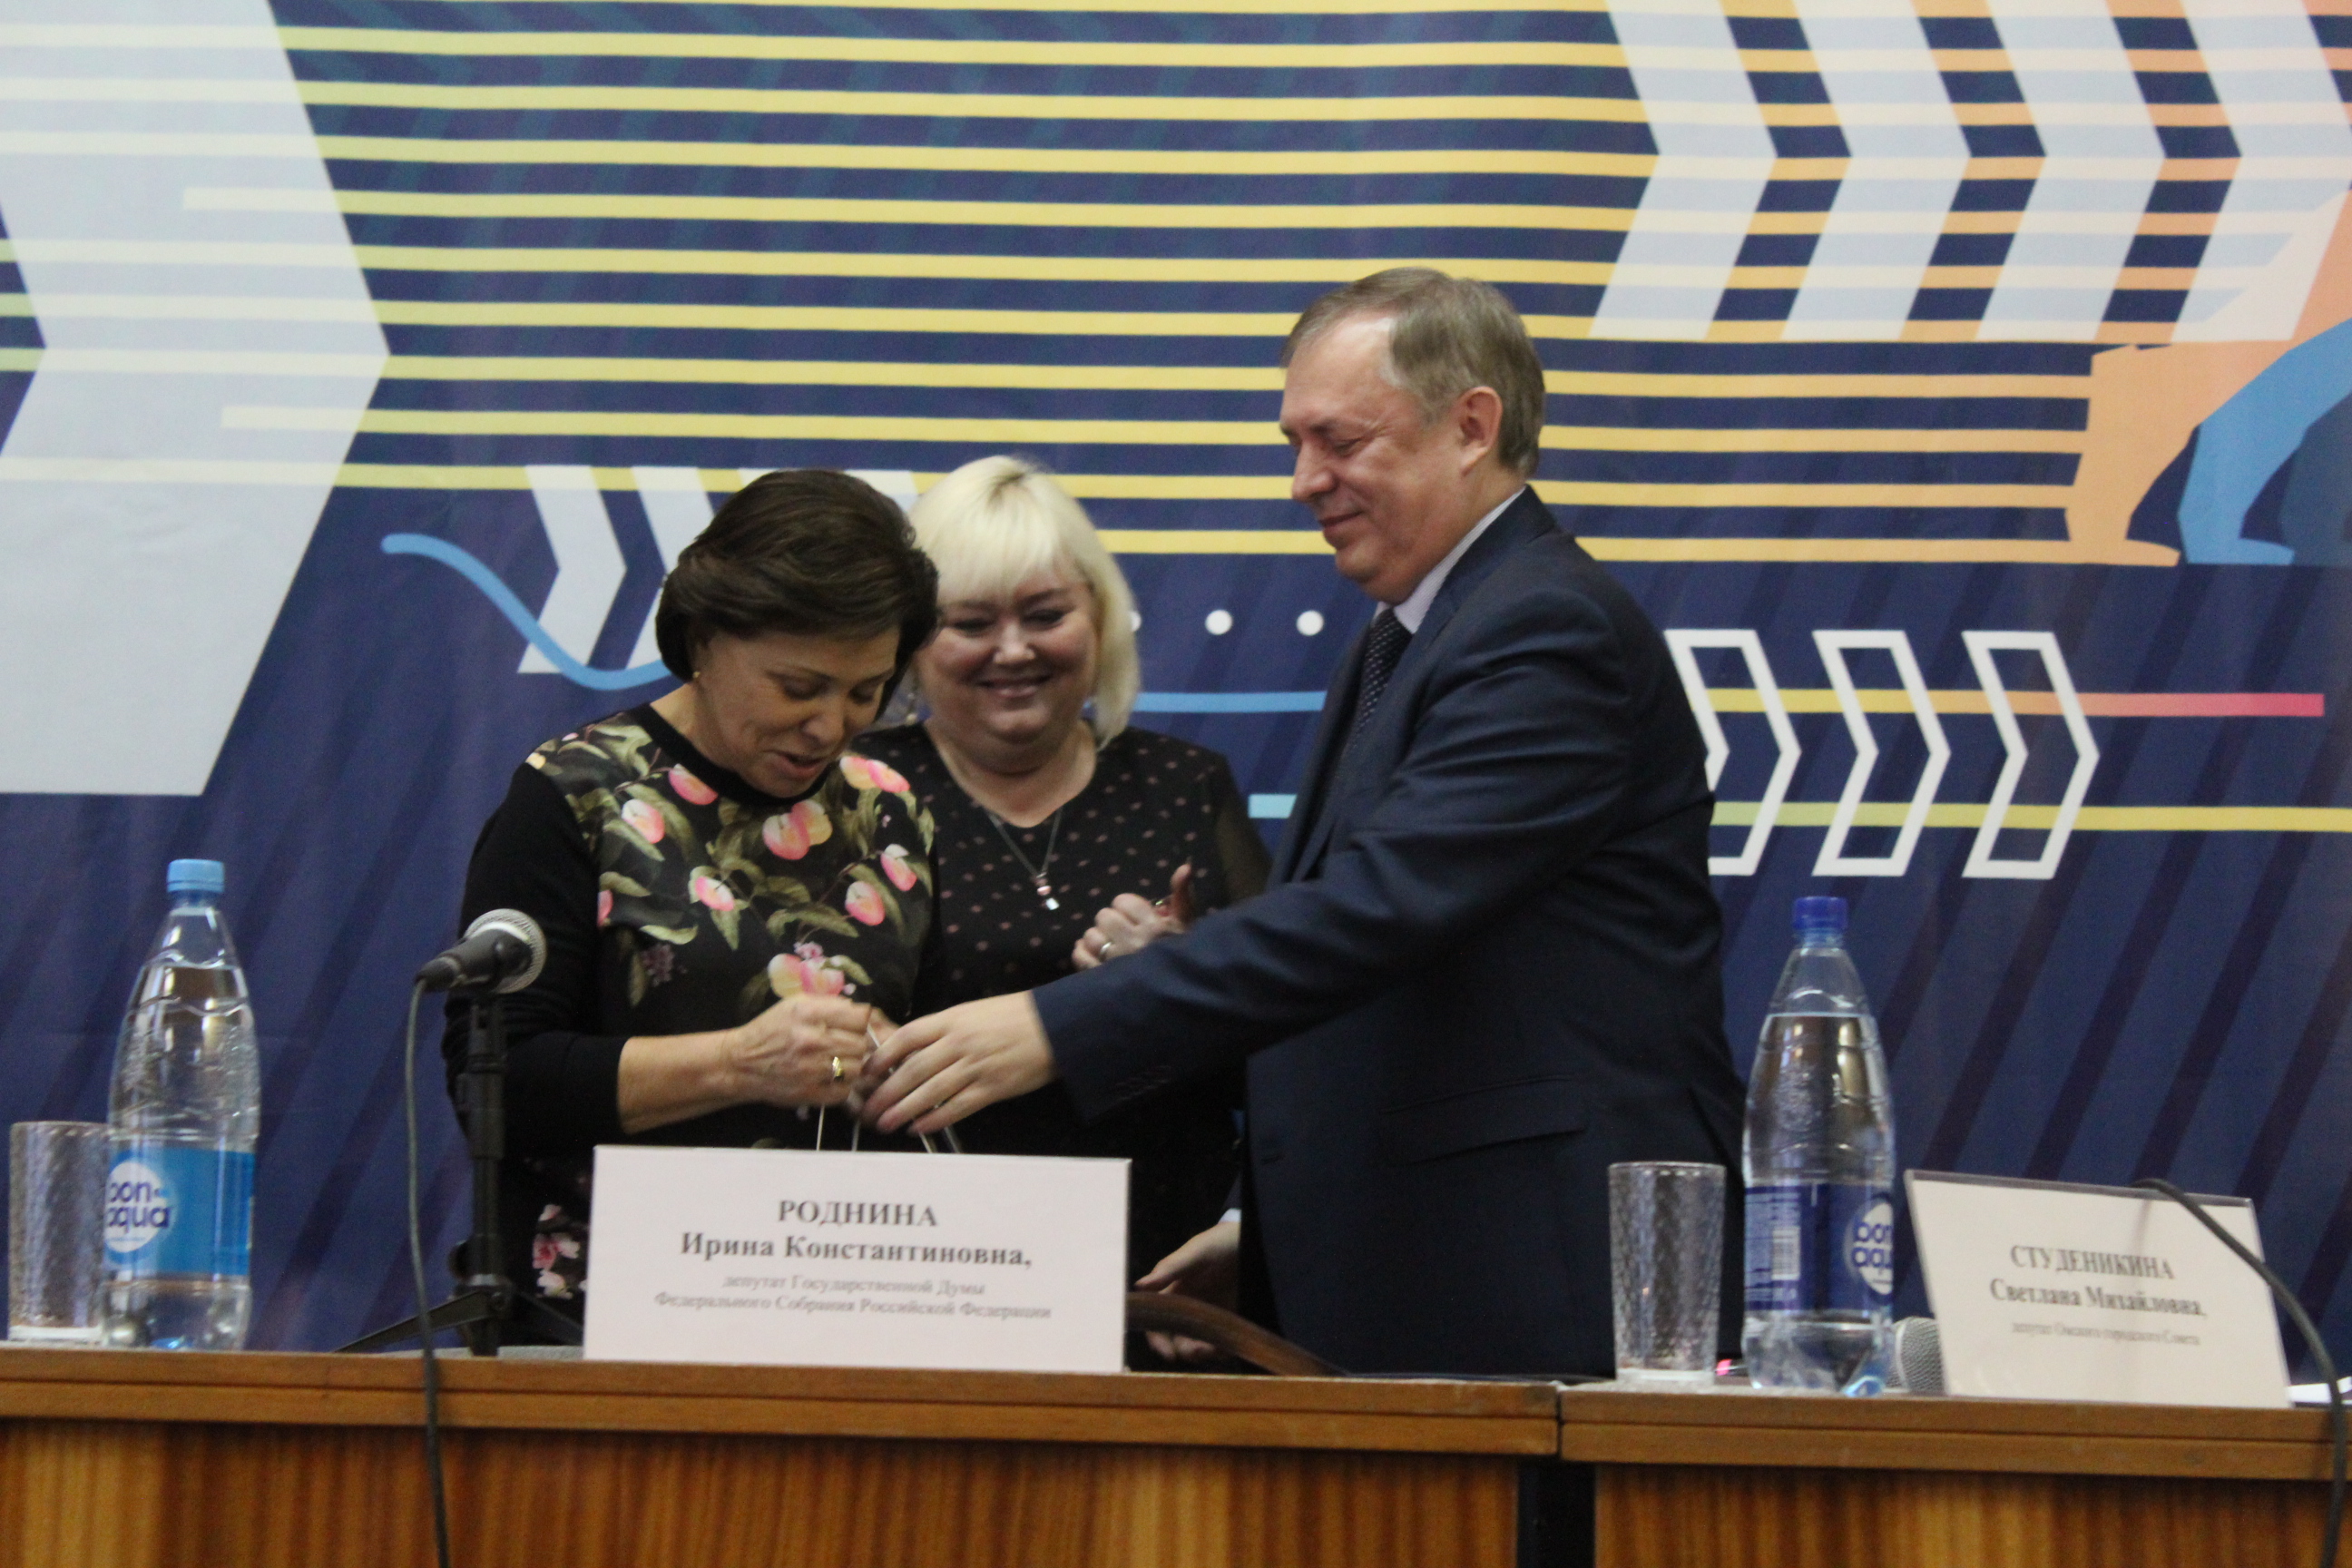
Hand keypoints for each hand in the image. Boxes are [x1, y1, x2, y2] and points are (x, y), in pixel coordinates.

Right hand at [725, 996, 888, 1108]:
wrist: (740, 1064)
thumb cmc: (769, 1031)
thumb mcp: (794, 1005)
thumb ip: (828, 1004)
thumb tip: (859, 1009)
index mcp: (809, 1013)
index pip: (860, 1017)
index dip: (859, 1022)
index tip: (852, 1027)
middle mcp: (812, 1039)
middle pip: (861, 1043)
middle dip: (855, 1044)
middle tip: (841, 1046)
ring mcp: (812, 1069)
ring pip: (857, 1068)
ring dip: (850, 1066)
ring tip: (835, 1062)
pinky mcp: (810, 1093)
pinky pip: (845, 1091)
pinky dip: (841, 1086)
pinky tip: (828, 1079)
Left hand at [859, 992, 1054, 1134]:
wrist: (1056, 1025)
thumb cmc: (1015, 1016)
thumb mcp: (974, 1012)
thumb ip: (945, 1030)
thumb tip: (913, 1050)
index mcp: (953, 1019)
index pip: (907, 1036)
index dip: (883, 1055)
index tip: (867, 1071)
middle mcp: (959, 1042)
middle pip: (912, 1069)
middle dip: (886, 1092)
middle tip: (868, 1110)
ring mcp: (976, 1066)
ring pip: (930, 1091)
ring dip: (903, 1110)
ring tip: (885, 1124)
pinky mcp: (992, 1088)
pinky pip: (957, 1107)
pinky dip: (936, 1119)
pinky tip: (919, 1128)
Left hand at [1072, 863, 1197, 969]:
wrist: (1176, 993)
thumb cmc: (1181, 955)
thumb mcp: (1186, 925)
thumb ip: (1183, 895)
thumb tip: (1185, 866)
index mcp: (1153, 928)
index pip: (1124, 902)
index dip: (1126, 906)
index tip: (1134, 915)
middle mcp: (1133, 943)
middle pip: (1104, 916)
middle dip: (1111, 921)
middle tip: (1121, 930)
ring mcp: (1115, 962)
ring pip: (1091, 936)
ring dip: (1097, 938)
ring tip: (1108, 944)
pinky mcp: (1102, 978)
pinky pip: (1081, 957)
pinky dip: (1082, 952)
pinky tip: (1092, 953)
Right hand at [1136, 1220, 1241, 1363]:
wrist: (1250, 1240)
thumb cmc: (1218, 1243)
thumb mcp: (1196, 1253)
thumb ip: (1169, 1270)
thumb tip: (1138, 1286)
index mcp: (1173, 1294)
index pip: (1157, 1324)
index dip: (1158, 1341)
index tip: (1169, 1353)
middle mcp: (1188, 1309)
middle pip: (1178, 1340)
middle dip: (1186, 1350)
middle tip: (1200, 1350)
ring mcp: (1208, 1316)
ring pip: (1199, 1345)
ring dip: (1205, 1352)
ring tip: (1217, 1349)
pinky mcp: (1228, 1320)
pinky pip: (1221, 1343)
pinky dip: (1222, 1349)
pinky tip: (1228, 1346)